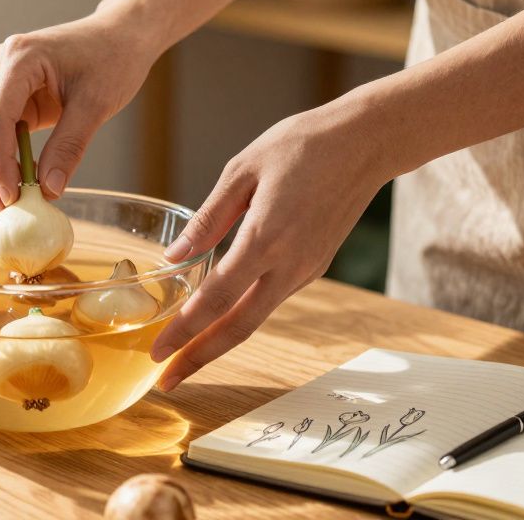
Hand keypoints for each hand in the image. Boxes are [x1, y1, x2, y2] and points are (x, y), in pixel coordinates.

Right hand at [0, 14, 157, 212]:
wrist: (120, 36)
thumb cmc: (112, 60)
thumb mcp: (96, 105)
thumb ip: (69, 146)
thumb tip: (48, 190)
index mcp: (18, 58)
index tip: (12, 198)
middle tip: (0, 211)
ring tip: (6, 205)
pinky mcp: (6, 93)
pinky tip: (15, 184)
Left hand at [150, 103, 391, 390]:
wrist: (366, 142)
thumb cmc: (302, 145)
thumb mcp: (242, 170)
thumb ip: (208, 218)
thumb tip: (175, 257)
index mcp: (265, 239)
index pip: (216, 299)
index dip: (184, 331)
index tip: (157, 354)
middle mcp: (288, 264)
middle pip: (238, 328)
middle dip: (200, 358)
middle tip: (168, 381)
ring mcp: (305, 269)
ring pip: (255, 318)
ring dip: (220, 342)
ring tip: (186, 358)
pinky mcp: (314, 265)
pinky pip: (271, 298)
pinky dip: (241, 317)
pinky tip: (219, 320)